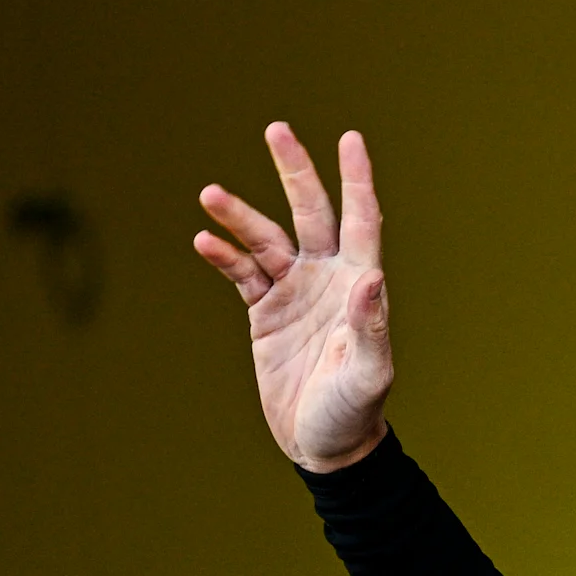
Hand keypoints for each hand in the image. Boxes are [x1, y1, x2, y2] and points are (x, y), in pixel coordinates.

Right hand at [194, 121, 395, 471]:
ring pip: (265, 240)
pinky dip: (224, 257)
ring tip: (209, 194)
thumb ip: (371, 327)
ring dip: (240, 217)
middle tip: (276, 129)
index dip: (357, 180)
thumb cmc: (355, 412)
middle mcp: (328, 279)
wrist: (325, 445)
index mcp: (359, 285)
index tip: (350, 138)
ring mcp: (295, 293)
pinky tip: (204, 240)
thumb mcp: (370, 374)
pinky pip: (241, 274)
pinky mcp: (266, 313)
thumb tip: (371, 278)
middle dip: (295, 172)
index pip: (361, 220)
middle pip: (311, 213)